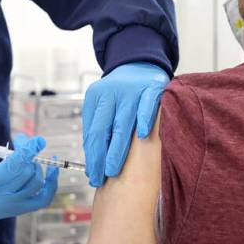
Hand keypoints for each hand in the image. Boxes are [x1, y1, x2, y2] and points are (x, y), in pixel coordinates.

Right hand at [0, 122, 58, 227]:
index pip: (12, 168)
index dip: (27, 153)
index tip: (37, 140)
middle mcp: (1, 198)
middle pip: (25, 172)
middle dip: (28, 152)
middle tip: (20, 139)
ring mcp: (13, 206)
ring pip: (35, 183)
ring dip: (36, 164)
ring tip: (26, 153)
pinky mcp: (21, 209)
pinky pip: (43, 198)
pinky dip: (51, 184)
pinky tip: (53, 169)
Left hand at [82, 62, 168, 186]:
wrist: (140, 64)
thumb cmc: (121, 93)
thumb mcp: (104, 104)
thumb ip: (99, 126)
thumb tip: (94, 159)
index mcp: (96, 97)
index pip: (91, 131)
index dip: (91, 155)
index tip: (92, 173)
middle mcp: (112, 93)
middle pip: (103, 129)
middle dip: (100, 157)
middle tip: (100, 178)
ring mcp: (132, 90)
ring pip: (122, 123)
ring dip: (118, 149)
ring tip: (114, 170)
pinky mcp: (152, 88)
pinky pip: (147, 107)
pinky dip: (145, 120)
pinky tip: (143, 136)